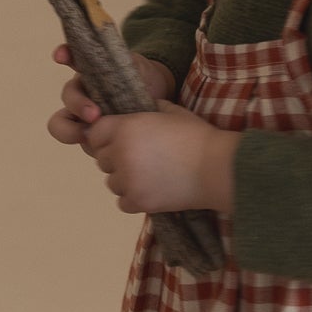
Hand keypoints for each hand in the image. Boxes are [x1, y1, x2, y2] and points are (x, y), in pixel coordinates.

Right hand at [46, 45, 175, 150]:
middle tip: (94, 116)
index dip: (64, 54)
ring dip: (71, 131)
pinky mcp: (92, 135)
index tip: (61, 56)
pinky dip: (89, 147)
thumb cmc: (141, 78)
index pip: (71, 57)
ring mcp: (83, 115)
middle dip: (76, 105)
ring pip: (63, 124)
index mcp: (89, 69)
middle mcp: (82, 91)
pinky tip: (100, 150)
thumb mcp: (136, 64)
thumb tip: (115, 64)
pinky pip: (84, 143)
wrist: (157, 101)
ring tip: (90, 138)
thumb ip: (125, 60)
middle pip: (67, 97)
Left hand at [85, 103, 237, 214]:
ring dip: (124, 179)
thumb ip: (146, 109)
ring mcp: (128, 180)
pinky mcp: (139, 202)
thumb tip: (134, 110)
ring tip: (148, 174)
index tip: (121, 140)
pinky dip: (134, 198)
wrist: (217, 168)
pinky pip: (122, 202)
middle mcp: (120, 154)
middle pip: (101, 159)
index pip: (94, 133)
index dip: (106, 136)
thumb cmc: (197, 135)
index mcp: (125, 128)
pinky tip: (151, 190)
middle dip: (116, 158)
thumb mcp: (170, 111)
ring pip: (111, 182)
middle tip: (140, 158)